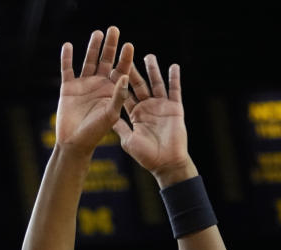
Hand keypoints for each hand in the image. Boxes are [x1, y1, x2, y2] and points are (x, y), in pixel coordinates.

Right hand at [55, 26, 133, 152]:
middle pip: (106, 60)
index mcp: (112, 90)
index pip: (121, 69)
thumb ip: (118, 96)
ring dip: (92, 48)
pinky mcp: (68, 88)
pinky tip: (68, 46)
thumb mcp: (111, 114)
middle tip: (114, 30)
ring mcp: (84, 85)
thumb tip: (125, 76)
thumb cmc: (95, 132)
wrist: (74, 143)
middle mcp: (99, 85)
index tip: (128, 46)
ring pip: (89, 61)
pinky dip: (67, 58)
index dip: (125, 58)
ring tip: (97, 34)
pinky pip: (67, 70)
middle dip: (110, 46)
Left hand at [113, 56, 197, 186]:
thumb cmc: (146, 156)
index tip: (111, 68)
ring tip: (148, 56)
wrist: (166, 163)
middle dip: (133, 70)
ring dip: (153, 70)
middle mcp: (147, 107)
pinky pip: (175, 91)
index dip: (118, 82)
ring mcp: (161, 106)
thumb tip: (106, 119)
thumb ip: (120, 127)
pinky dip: (174, 79)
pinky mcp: (175, 109)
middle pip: (138, 85)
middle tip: (126, 56)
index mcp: (135, 114)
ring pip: (156, 84)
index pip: (125, 94)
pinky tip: (173, 66)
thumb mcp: (128, 140)